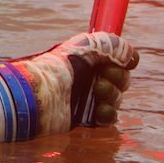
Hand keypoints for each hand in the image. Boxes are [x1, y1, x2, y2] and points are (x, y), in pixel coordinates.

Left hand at [12, 32, 138, 133]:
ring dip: (113, 94)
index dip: (125, 60)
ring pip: (116, 98)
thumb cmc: (54, 68)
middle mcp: (88, 77)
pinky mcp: (83, 117)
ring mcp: (86, 98)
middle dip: (118, 77)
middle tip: (105, 75)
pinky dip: (108, 114)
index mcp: (87, 58)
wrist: (34, 97)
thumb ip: (110, 45)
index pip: (117, 58)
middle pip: (121, 79)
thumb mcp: (83, 47)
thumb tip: (129, 53)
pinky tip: (100, 110)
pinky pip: (107, 117)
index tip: (126, 61)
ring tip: (98, 90)